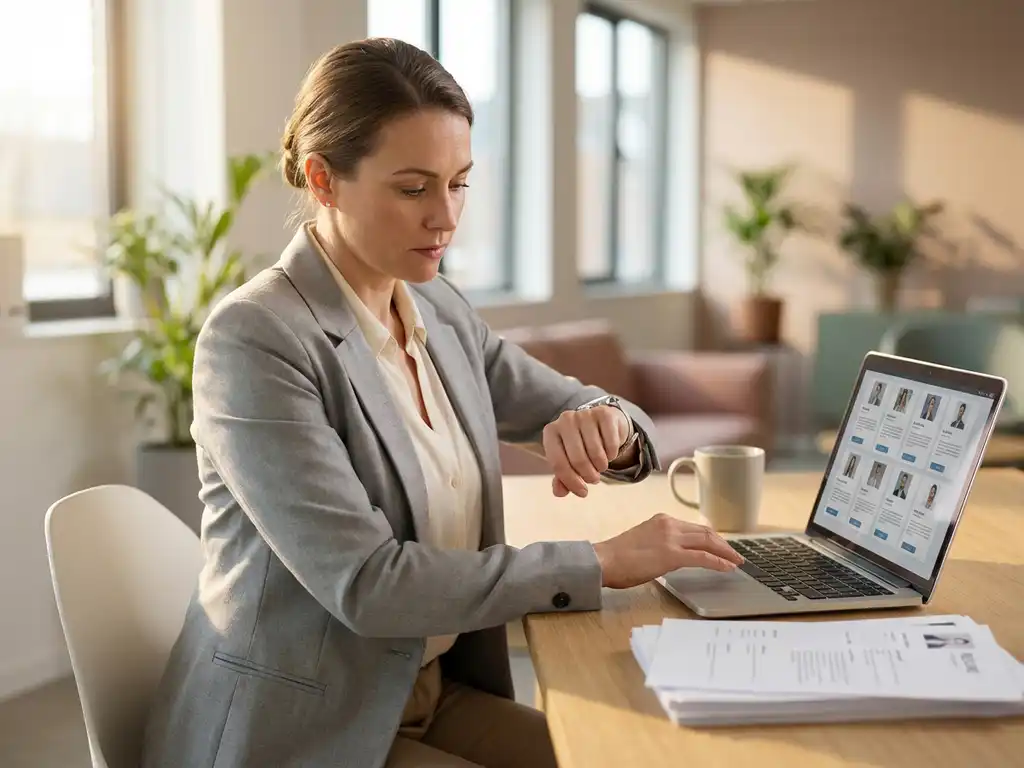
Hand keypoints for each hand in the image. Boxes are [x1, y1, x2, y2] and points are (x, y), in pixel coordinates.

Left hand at [543, 406, 629, 497]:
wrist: (603, 424)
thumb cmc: (581, 445)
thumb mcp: (569, 461)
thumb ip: (562, 478)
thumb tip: (559, 492)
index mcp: (551, 432)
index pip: (558, 463)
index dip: (571, 482)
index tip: (583, 492)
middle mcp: (565, 420)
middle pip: (578, 460)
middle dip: (589, 475)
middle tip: (594, 479)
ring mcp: (585, 414)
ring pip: (595, 453)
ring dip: (601, 466)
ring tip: (600, 466)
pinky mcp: (604, 413)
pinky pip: (610, 444)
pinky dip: (612, 454)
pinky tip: (609, 453)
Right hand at [592, 513, 744, 587]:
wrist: (603, 560)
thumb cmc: (616, 557)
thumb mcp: (643, 541)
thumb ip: (660, 543)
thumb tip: (673, 556)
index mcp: (662, 520)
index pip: (694, 528)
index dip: (711, 538)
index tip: (721, 547)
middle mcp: (669, 524)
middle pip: (705, 532)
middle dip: (723, 544)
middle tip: (735, 555)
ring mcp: (671, 538)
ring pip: (707, 541)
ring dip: (725, 552)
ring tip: (736, 561)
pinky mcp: (671, 555)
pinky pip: (702, 557)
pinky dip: (718, 562)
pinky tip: (727, 568)